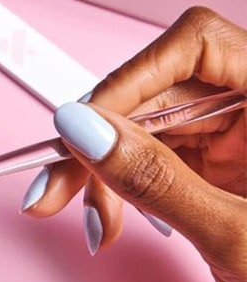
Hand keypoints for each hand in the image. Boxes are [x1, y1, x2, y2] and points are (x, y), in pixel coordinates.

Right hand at [20, 7, 246, 281]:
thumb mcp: (233, 235)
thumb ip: (154, 178)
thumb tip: (83, 130)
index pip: (196, 47)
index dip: (130, 78)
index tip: (81, 127)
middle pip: (157, 94)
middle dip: (98, 141)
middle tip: (53, 186)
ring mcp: (236, 144)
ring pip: (143, 131)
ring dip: (101, 173)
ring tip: (91, 221)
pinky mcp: (214, 174)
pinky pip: (149, 164)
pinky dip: (119, 191)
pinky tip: (109, 219)